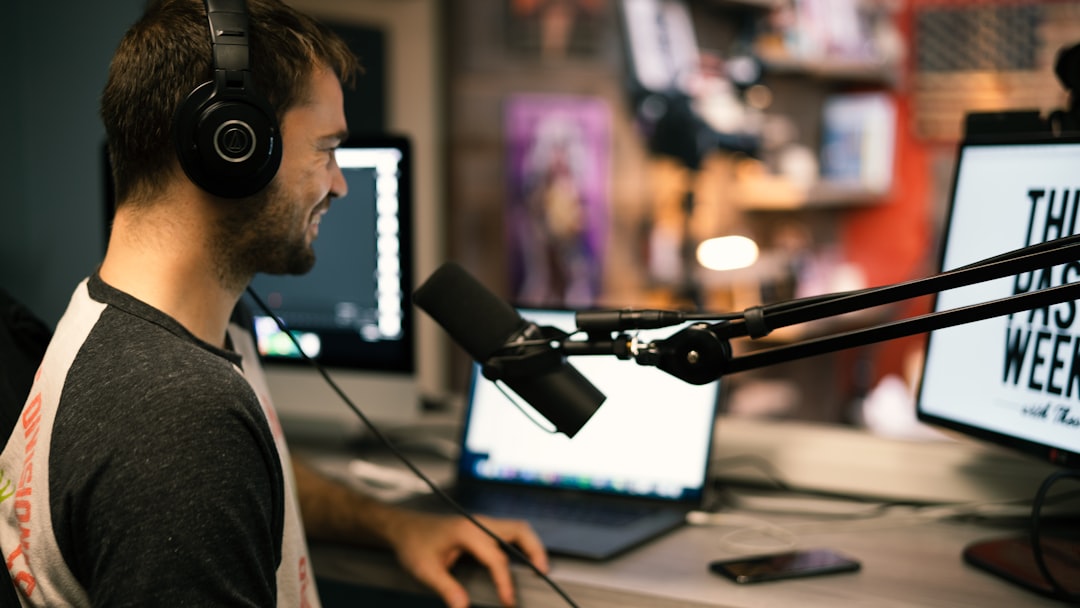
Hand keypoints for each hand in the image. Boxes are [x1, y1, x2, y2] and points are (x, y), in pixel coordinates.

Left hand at [383, 510, 548, 607]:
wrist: (403, 527)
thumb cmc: (413, 544)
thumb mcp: (425, 570)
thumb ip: (447, 589)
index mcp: (467, 532)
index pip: (496, 558)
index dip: (505, 582)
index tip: (509, 602)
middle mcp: (479, 524)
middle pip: (519, 530)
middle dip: (535, 550)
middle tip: (543, 572)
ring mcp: (481, 523)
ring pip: (517, 528)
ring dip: (531, 545)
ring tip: (539, 567)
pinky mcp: (481, 528)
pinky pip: (509, 532)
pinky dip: (521, 544)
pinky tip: (522, 560)